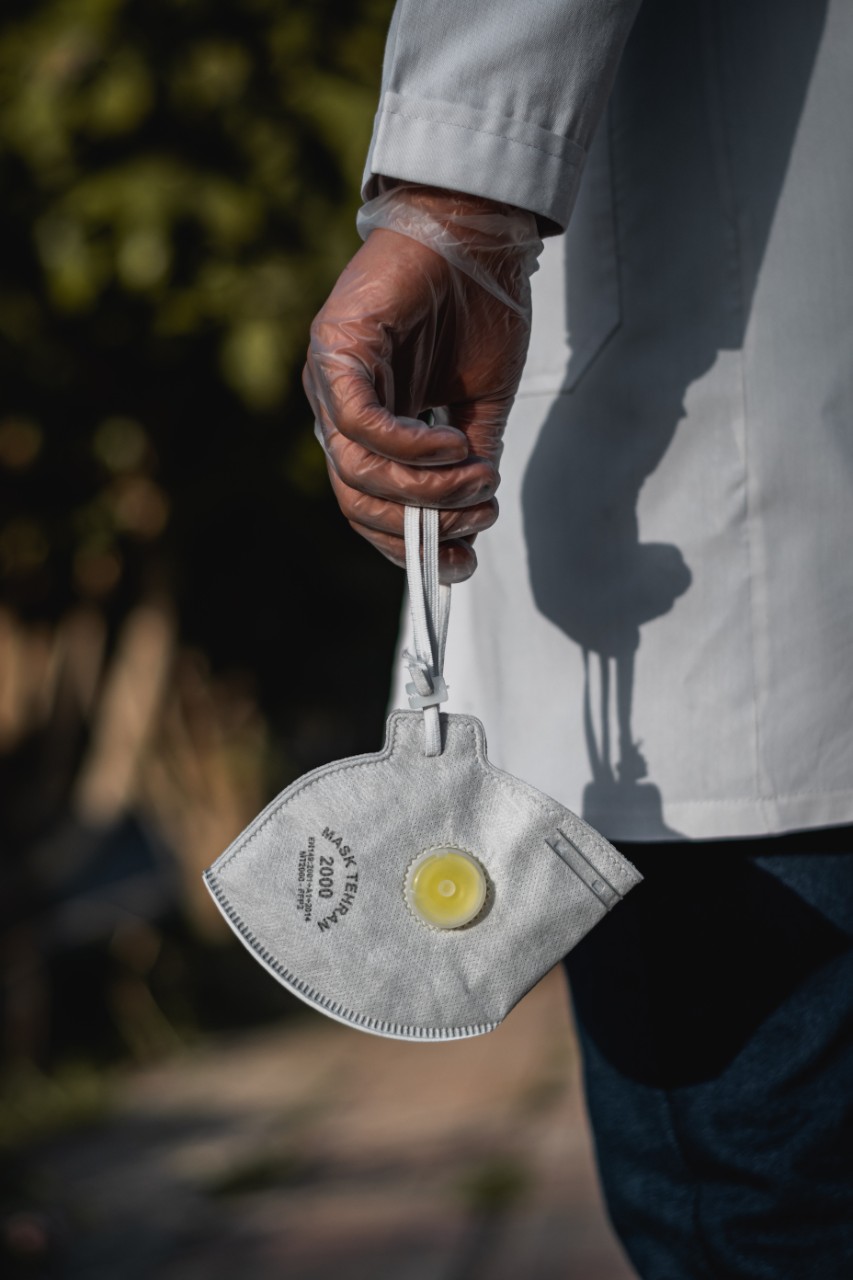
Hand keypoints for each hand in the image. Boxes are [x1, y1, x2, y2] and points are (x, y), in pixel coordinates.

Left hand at [302, 184, 541, 581]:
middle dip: (422, 525)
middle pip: (358, 502)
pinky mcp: (335, 348)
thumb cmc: (479, 309)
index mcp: (368, 426)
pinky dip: (409, 446)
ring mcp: (331, 381)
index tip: (462, 562)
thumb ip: (469, 460)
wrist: (478, 231)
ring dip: (425, 488)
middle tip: (477, 515)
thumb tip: (472, 513)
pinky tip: (453, 440)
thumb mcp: (482, 404)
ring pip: (358, 471)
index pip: (369, 508)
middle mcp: (339, 410)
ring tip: (476, 476)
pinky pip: (361, 423)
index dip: (411, 546)